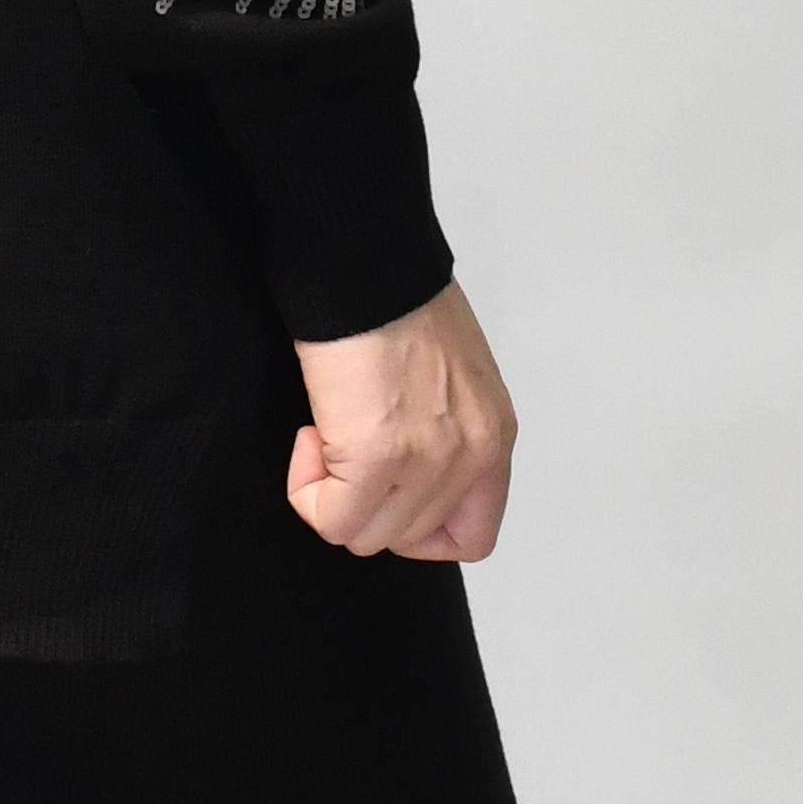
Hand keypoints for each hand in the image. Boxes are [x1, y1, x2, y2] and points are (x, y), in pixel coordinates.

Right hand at [286, 280, 516, 561]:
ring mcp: (427, 461)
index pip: (473, 535)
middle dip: (364, 502)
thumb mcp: (452, 378)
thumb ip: (443, 431)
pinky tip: (310, 437)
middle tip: (342, 444)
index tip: (387, 490)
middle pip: (407, 537)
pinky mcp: (376, 456)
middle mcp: (471, 457)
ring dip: (332, 495)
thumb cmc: (396, 302)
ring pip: (365, 535)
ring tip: (325, 434)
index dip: (419, 528)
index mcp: (494, 437)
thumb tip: (401, 467)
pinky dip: (308, 489)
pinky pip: (332, 519)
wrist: (367, 266)